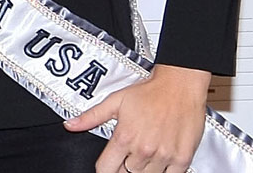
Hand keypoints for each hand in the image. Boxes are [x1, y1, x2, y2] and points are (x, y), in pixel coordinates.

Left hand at [65, 64, 209, 172]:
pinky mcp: (182, 159)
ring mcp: (163, 156)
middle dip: (123, 167)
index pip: (106, 169)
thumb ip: (91, 117)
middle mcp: (143, 150)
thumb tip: (70, 125)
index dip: (104, 168)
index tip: (108, 164)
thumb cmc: (149, 92)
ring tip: (144, 153)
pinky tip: (159, 159)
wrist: (179, 87)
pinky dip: (163, 172)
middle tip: (128, 154)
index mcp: (124, 137)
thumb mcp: (115, 101)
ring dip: (143, 169)